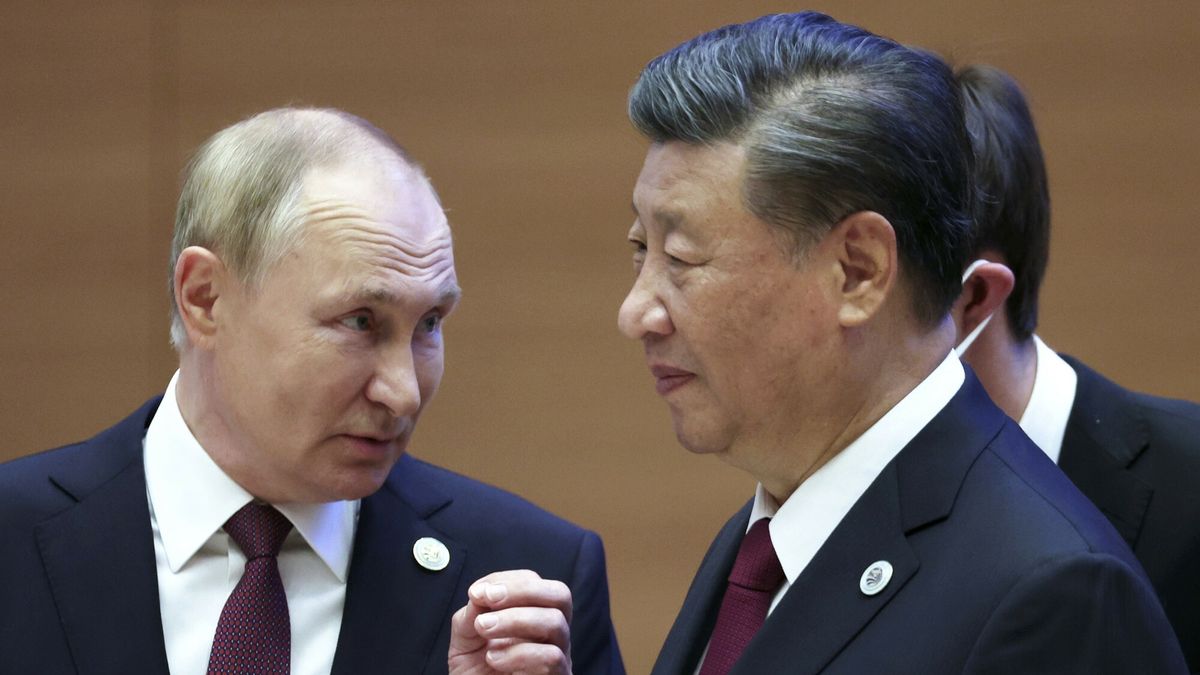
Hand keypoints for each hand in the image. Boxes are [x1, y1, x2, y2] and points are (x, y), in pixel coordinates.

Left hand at [448, 569, 572, 674]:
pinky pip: (551, 657)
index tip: (477, 592)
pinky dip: (518, 654)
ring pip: (555, 622)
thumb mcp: (465, 641)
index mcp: (533, 616)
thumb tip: (479, 595)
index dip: (506, 581)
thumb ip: (470, 615)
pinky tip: (494, 659)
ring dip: (514, 619)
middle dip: (521, 590)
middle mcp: (552, 633)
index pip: (535, 582)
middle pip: (560, 594)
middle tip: (489, 599)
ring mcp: (560, 655)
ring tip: (485, 629)